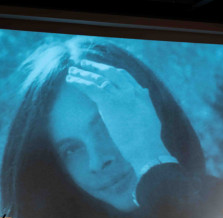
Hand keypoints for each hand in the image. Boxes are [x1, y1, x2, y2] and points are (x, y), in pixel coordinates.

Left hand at [66, 59, 170, 177]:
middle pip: (111, 72)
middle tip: (84, 64)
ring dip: (84, 73)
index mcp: (141, 94)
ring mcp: (120, 95)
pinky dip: (80, 82)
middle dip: (96, 67)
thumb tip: (144, 92)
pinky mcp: (109, 102)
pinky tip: (71, 80)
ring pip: (99, 78)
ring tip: (73, 71)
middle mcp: (131, 91)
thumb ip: (145, 101)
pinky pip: (91, 87)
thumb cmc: (149, 138)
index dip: (110, 71)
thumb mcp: (151, 115)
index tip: (101, 69)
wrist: (145, 147)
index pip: (124, 76)